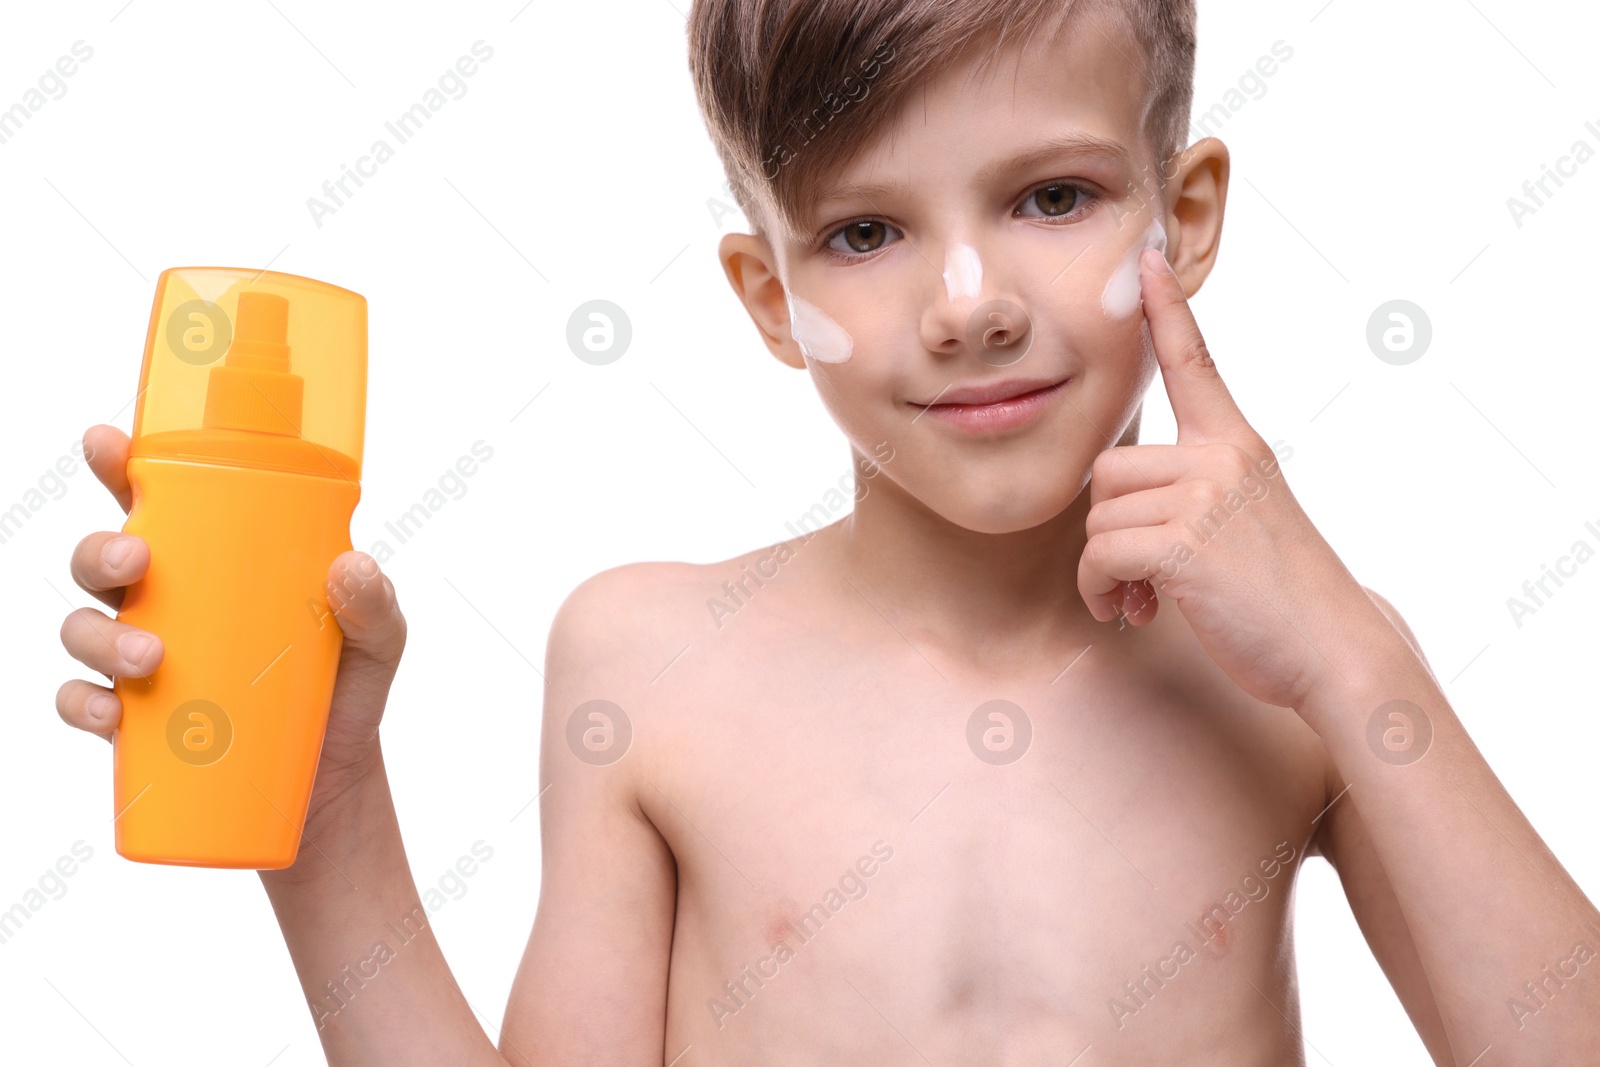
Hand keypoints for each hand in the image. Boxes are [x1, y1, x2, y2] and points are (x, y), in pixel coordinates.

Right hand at [56, 424, 407, 829]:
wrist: (334, 785)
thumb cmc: (346, 691)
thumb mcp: (378, 641)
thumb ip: (376, 605)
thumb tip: (351, 566)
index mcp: (217, 562)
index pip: (157, 500)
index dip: (120, 465)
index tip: (105, 444)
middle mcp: (169, 602)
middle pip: (103, 559)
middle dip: (100, 551)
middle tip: (137, 561)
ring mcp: (145, 659)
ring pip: (83, 627)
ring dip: (97, 636)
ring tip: (148, 659)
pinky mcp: (136, 721)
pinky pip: (82, 703)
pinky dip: (84, 706)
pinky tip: (111, 714)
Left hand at [1078, 250, 1385, 710]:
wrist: (1334, 650)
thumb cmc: (1282, 594)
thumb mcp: (1246, 516)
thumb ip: (1196, 488)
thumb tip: (1120, 501)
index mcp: (1238, 444)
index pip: (1195, 362)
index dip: (1167, 310)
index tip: (1148, 259)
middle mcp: (1222, 458)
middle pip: (1108, 468)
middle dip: (1110, 527)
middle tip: (1137, 575)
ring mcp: (1206, 498)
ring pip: (1098, 516)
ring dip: (1104, 569)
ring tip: (1143, 598)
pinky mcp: (1185, 544)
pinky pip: (1099, 555)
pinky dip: (1100, 591)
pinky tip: (1131, 612)